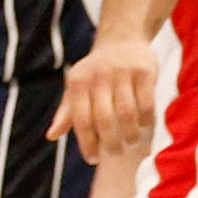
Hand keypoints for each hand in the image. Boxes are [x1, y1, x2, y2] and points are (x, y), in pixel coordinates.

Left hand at [51, 31, 156, 160]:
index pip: (80, 119)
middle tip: (115, 153)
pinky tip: (146, 125)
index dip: (86, 142)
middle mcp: (98, 76)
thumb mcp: (77, 87)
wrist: (121, 39)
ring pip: (127, 113)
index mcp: (78, 82)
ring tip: (131, 142)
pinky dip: (146, 119)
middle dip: (110, 142)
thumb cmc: (96, 72)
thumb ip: (67, 112)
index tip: (92, 159)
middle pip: (104, 119)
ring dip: (130, 134)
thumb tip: (51, 136)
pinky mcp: (144, 71)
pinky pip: (147, 102)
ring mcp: (122, 73)